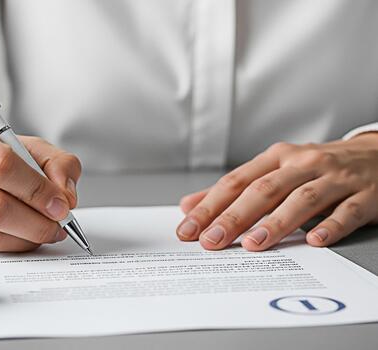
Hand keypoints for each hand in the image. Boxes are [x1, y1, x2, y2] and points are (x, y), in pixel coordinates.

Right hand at [0, 116, 80, 251]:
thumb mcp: (23, 144)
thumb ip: (55, 162)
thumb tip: (65, 196)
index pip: (1, 165)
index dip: (37, 190)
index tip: (60, 204)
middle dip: (36, 223)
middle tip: (57, 225)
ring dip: (25, 239)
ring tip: (42, 230)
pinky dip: (7, 246)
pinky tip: (18, 235)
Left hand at [176, 133, 377, 250]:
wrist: (377, 155)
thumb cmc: (318, 167)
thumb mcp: (275, 170)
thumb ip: (234, 190)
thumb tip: (189, 205)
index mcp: (277, 158)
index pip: (236, 182)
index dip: (210, 205)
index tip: (189, 228)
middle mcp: (304, 164)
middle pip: (264, 190)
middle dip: (234, 216)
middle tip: (212, 240)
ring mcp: (336, 179)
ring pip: (302, 199)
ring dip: (275, 222)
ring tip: (253, 244)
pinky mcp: (366, 195)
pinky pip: (347, 212)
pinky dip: (330, 226)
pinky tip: (313, 241)